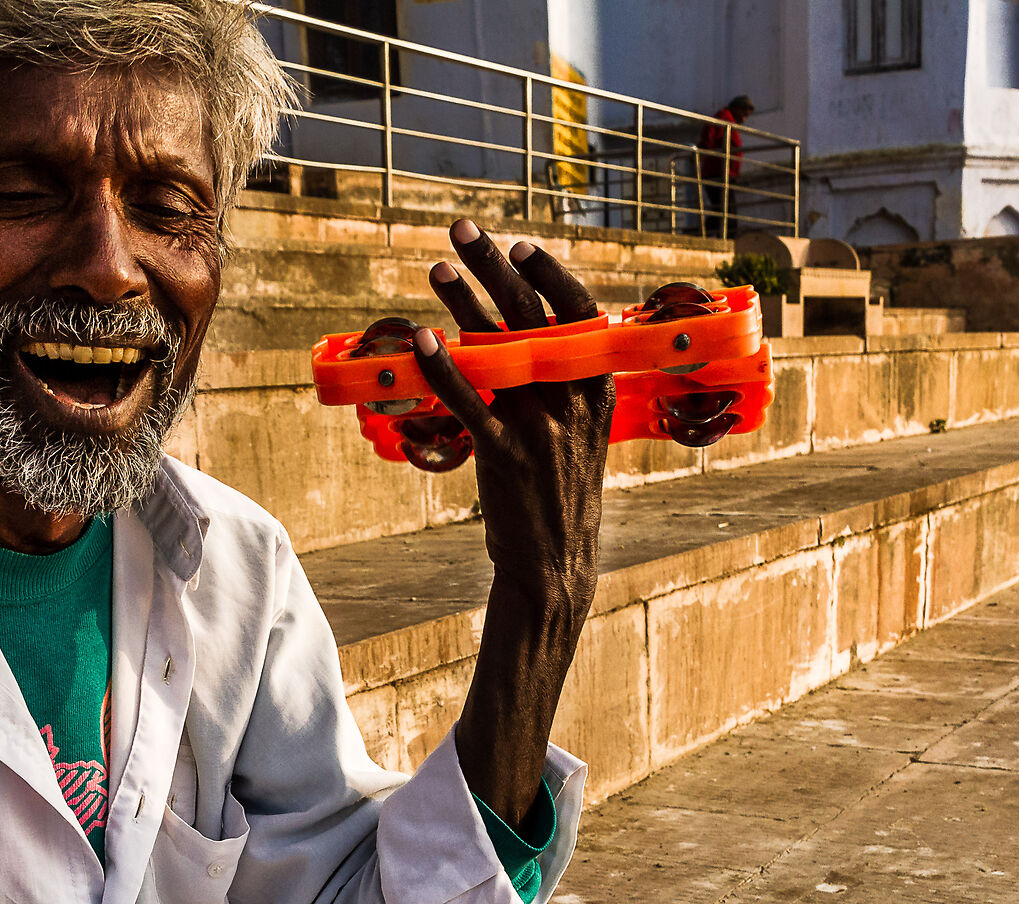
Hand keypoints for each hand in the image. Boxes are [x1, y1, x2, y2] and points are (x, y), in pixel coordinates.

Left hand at [412, 217, 611, 620]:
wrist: (556, 560)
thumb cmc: (559, 486)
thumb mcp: (577, 428)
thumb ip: (558, 379)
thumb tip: (522, 325)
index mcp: (596, 386)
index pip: (578, 312)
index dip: (547, 273)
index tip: (517, 245)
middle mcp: (572, 401)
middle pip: (532, 315)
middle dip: (494, 265)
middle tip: (462, 228)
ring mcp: (541, 429)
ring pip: (498, 351)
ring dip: (464, 303)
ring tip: (436, 267)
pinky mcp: (506, 457)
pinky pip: (471, 403)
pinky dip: (445, 369)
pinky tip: (422, 339)